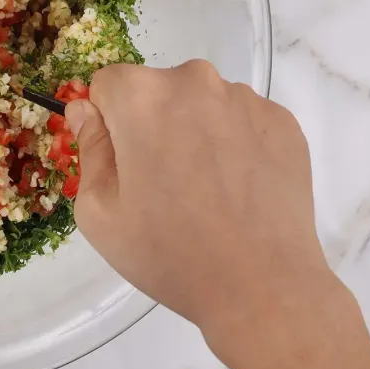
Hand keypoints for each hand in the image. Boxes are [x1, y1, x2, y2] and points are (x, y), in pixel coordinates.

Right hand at [66, 60, 369, 368]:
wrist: (263, 287)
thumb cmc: (168, 251)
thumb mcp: (99, 210)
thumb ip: (89, 148)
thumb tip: (86, 111)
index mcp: (142, 96)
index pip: (108, 85)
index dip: (108, 124)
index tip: (122, 165)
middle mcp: (195, 81)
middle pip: (157, 90)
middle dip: (152, 124)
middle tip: (162, 185)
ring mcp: (246, 100)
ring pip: (201, 104)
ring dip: (195, 133)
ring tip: (206, 192)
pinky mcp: (283, 123)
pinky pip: (242, 121)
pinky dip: (234, 145)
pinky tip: (238, 191)